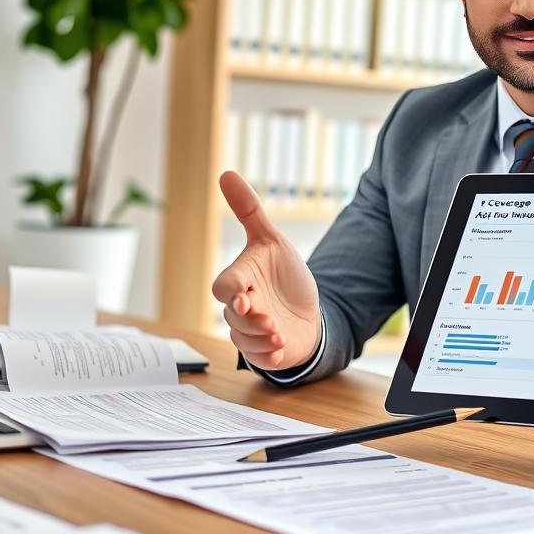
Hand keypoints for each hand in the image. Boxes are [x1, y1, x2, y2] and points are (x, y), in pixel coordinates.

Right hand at [211, 171, 320, 370]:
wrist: (309, 310)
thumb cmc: (285, 275)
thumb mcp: (272, 240)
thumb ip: (249, 210)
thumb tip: (226, 173)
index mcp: (240, 281)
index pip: (224, 287)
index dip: (231, 292)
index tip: (244, 296)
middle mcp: (241, 309)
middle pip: (234, 318)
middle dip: (252, 320)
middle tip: (270, 321)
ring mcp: (251, 333)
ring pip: (245, 341)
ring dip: (262, 340)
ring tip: (281, 335)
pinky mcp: (265, 352)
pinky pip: (259, 359)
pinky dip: (270, 357)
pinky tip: (283, 350)